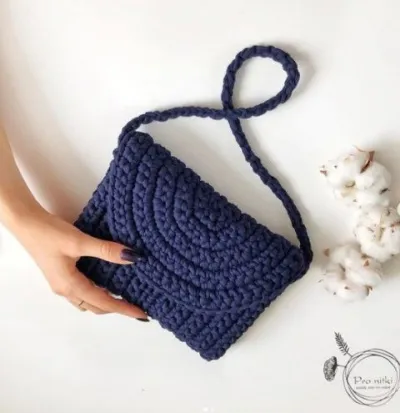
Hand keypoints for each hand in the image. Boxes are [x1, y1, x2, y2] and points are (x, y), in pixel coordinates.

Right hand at [11, 207, 147, 320]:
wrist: (25, 223)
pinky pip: (83, 291)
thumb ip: (106, 250)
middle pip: (96, 306)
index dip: (124, 309)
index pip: (104, 303)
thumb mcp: (80, 242)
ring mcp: (62, 284)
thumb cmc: (50, 234)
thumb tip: (133, 257)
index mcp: (71, 286)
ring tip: (125, 296)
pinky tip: (107, 282)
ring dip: (106, 301)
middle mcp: (66, 290)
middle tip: (137, 305)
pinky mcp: (61, 275)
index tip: (142, 315)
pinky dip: (97, 292)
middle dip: (117, 308)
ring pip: (89, 300)